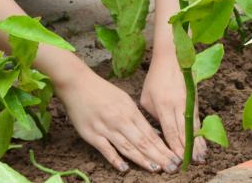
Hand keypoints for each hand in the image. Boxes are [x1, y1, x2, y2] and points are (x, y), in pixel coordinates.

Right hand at [57, 68, 180, 172]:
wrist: (76, 83)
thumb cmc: (101, 91)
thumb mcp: (124, 99)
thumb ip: (138, 118)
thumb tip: (155, 134)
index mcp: (129, 111)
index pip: (150, 133)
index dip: (163, 147)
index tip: (175, 157)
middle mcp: (119, 120)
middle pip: (142, 142)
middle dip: (158, 156)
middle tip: (172, 168)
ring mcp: (105, 128)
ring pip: (127, 147)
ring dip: (142, 160)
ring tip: (155, 169)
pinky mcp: (91, 134)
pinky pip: (105, 149)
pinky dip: (115, 159)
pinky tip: (124, 168)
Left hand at [141, 54, 206, 163]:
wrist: (172, 58)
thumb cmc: (155, 79)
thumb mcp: (146, 98)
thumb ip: (152, 116)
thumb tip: (158, 133)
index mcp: (163, 105)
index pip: (170, 131)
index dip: (174, 147)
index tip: (176, 160)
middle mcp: (178, 105)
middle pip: (183, 132)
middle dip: (187, 150)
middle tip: (190, 165)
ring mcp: (188, 103)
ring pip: (194, 128)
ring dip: (198, 145)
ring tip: (201, 159)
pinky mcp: (195, 102)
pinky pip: (198, 122)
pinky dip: (201, 134)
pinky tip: (203, 145)